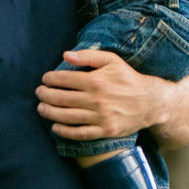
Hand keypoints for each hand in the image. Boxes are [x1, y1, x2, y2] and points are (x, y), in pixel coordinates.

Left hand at [36, 49, 160, 140]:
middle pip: (63, 98)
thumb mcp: (112, 60)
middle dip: (46, 95)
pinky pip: (80, 133)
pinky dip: (65, 132)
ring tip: (41, 108)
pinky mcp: (105, 131)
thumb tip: (66, 54)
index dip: (51, 79)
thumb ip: (88, 56)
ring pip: (68, 117)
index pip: (66, 79)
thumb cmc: (128, 78)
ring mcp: (100, 117)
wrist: (149, 102)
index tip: (45, 79)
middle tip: (39, 93)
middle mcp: (97, 100)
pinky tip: (55, 127)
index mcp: (97, 81)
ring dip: (50, 113)